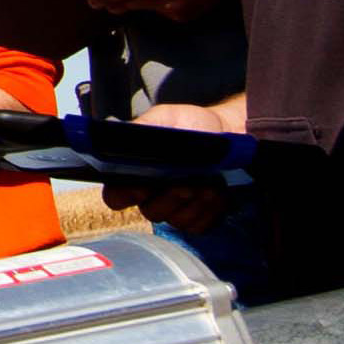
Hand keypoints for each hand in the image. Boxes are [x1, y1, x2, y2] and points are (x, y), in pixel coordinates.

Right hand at [99, 104, 237, 233]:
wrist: (227, 133)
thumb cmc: (193, 126)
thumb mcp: (164, 118)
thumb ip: (142, 129)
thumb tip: (121, 139)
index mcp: (135, 174)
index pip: (116, 196)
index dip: (125, 195)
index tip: (142, 186)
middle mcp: (151, 196)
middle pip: (150, 211)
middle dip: (171, 196)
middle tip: (187, 182)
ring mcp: (175, 210)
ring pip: (176, 220)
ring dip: (195, 202)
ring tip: (210, 183)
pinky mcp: (197, 219)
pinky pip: (198, 226)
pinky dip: (210, 210)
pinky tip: (218, 193)